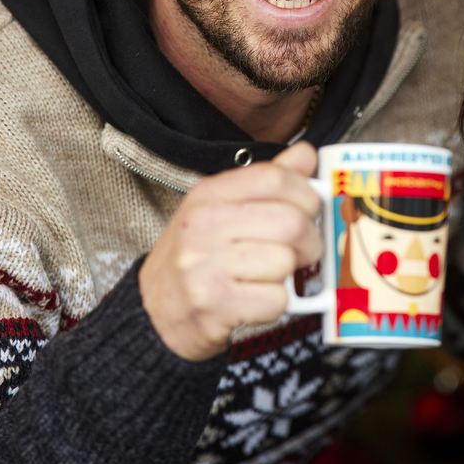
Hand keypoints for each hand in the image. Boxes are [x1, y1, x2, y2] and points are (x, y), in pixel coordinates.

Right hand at [139, 142, 322, 361]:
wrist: (154, 309)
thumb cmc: (196, 256)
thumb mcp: (221, 208)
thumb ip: (266, 180)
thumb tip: (306, 154)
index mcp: (209, 195)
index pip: (275, 178)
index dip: (307, 195)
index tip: (310, 210)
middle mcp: (204, 225)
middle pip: (291, 222)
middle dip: (310, 241)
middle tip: (302, 251)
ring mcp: (206, 266)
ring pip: (286, 261)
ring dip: (289, 275)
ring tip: (269, 276)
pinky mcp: (215, 304)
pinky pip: (277, 300)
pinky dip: (277, 304)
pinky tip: (257, 299)